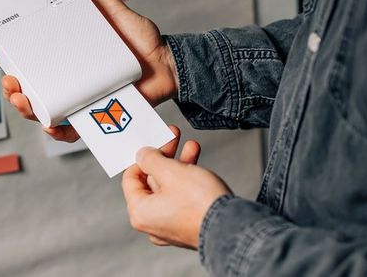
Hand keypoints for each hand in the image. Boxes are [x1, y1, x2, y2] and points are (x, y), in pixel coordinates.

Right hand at [0, 0, 178, 141]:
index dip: (2, 57)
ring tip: (23, 97)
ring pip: (41, 111)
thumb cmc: (139, 41)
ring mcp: (78, 101)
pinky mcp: (94, 118)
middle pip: (27, 89)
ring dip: (25, 108)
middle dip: (10, 87)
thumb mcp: (111, 13)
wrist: (168, 64)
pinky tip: (49, 123)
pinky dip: (57, 130)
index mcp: (63, 59)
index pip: (26, 59)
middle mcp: (65, 81)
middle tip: (10, 79)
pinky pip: (70, 131)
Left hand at [122, 126, 231, 248]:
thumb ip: (151, 159)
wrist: (235, 227)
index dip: (142, 157)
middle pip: (151, 181)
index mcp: (140, 213)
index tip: (153, 144)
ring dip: (179, 164)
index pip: (130, 178)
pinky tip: (197, 162)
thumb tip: (142, 155)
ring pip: (169, 187)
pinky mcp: (188, 225)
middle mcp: (152, 223)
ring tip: (191, 146)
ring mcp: (171, 226)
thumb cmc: (200, 205)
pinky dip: (188, 180)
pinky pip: (182, 198)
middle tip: (173, 139)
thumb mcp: (170, 171)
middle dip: (166, 157)